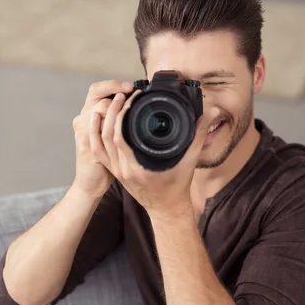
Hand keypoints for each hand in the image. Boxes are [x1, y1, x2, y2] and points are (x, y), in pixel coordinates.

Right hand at [72, 80, 133, 199]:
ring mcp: (83, 132)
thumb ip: (119, 122)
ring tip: (131, 104)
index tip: (130, 86)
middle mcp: (82, 120)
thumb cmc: (105, 160)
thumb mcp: (112, 137)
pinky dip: (111, 124)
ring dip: (116, 105)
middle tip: (133, 92)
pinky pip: (99, 131)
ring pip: (98, 110)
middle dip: (115, 90)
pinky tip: (124, 122)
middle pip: (96, 94)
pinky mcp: (87, 146)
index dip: (112, 84)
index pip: (96, 90)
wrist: (90, 183)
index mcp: (88, 115)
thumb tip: (139, 109)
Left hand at [89, 93, 210, 217]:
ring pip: (99, 143)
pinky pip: (99, 152)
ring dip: (101, 121)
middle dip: (112, 111)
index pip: (120, 136)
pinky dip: (95, 135)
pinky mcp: (115, 172)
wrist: (167, 209)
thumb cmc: (178, 188)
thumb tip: (209, 114)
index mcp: (138, 168)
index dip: (122, 113)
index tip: (131, 98)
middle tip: (121, 95)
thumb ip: (198, 136)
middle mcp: (124, 170)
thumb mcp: (190, 161)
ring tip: (109, 102)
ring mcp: (117, 172)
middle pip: (107, 136)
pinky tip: (98, 120)